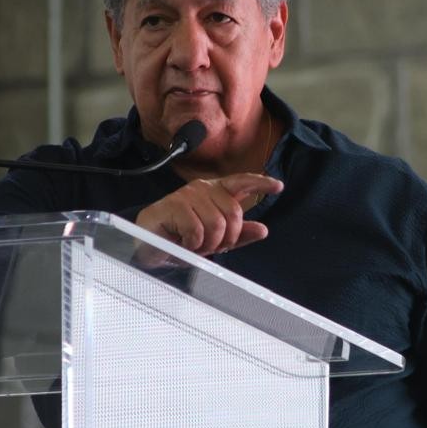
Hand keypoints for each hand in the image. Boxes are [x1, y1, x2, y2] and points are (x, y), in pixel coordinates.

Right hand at [136, 173, 282, 255]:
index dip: (261, 183)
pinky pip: (197, 231)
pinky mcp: (173, 205)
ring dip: (206, 244)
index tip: (279, 186)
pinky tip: (181, 241)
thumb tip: (263, 230)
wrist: (148, 244)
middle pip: (233, 214)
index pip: (241, 182)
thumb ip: (239, 235)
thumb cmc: (181, 239)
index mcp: (215, 193)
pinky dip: (191, 245)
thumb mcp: (214, 240)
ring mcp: (187, 195)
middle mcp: (203, 189)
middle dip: (225, 238)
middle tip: (207, 245)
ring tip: (192, 244)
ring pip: (216, 224)